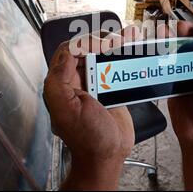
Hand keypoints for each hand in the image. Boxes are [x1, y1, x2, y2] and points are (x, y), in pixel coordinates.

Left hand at [44, 28, 138, 189]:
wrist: (108, 155)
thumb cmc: (87, 138)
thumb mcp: (66, 110)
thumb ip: (59, 81)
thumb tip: (66, 54)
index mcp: (62, 83)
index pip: (69, 50)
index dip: (84, 42)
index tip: (102, 44)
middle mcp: (76, 80)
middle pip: (86, 48)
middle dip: (102, 39)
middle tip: (118, 40)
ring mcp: (94, 83)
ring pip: (102, 55)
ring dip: (115, 43)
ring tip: (130, 37)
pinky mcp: (110, 88)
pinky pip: (114, 66)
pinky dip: (124, 56)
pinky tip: (133, 49)